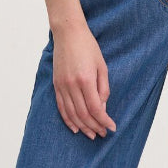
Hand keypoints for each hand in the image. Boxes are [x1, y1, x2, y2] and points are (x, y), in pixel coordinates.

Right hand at [52, 22, 116, 139]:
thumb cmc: (88, 46)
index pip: (95, 108)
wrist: (68, 33)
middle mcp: (72, 85)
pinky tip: (75, 128)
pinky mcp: (56, 85)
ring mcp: (62, 86)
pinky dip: (68, 120)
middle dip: (94, 126)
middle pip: (83, 114)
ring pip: (72, 114)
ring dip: (82, 127)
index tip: (111, 127)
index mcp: (86, 79)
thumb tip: (102, 108)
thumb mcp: (102, 65)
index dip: (104, 121)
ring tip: (91, 134)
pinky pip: (61, 107)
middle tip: (103, 134)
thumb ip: (103, 88)